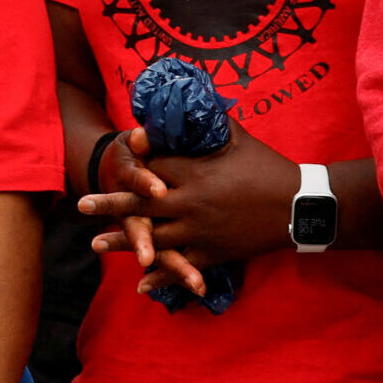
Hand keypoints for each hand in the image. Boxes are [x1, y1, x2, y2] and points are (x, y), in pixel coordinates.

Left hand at [79, 123, 299, 292]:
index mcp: (195, 172)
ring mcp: (200, 232)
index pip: (154, 167)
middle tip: (82, 205)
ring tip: (95, 243)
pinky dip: (160, 277)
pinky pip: (181, 267)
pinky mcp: (213, 254)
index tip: (115, 160)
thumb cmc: (269, 167)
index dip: (134, 164)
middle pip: (142, 204)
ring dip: (123, 242)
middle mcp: (191, 203)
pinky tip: (140, 285)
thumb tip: (191, 97)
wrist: (301, 207)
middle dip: (110, 205)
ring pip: (153, 238)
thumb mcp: (238, 138)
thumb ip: (209, 123)